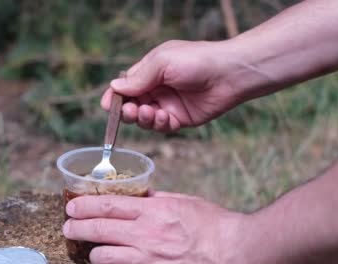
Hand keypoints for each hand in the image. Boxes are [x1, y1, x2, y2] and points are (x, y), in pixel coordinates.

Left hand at [62, 191, 250, 263]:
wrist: (239, 253)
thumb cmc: (215, 225)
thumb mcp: (185, 202)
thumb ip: (158, 200)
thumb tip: (139, 198)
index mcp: (152, 211)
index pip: (107, 205)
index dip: (83, 206)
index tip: (71, 208)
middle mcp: (145, 234)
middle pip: (97, 230)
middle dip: (76, 229)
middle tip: (67, 229)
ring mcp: (148, 261)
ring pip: (103, 258)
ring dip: (97, 256)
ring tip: (98, 255)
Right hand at [101, 40, 243, 132]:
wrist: (229, 75)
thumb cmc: (196, 61)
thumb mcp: (162, 63)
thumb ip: (138, 78)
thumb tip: (114, 88)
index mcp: (150, 71)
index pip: (125, 86)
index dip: (115, 97)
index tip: (108, 106)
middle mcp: (157, 89)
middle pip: (131, 105)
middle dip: (127, 111)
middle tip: (130, 111)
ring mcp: (168, 105)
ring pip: (144, 119)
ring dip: (142, 119)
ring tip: (148, 112)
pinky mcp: (180, 119)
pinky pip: (161, 127)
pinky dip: (159, 124)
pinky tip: (165, 117)